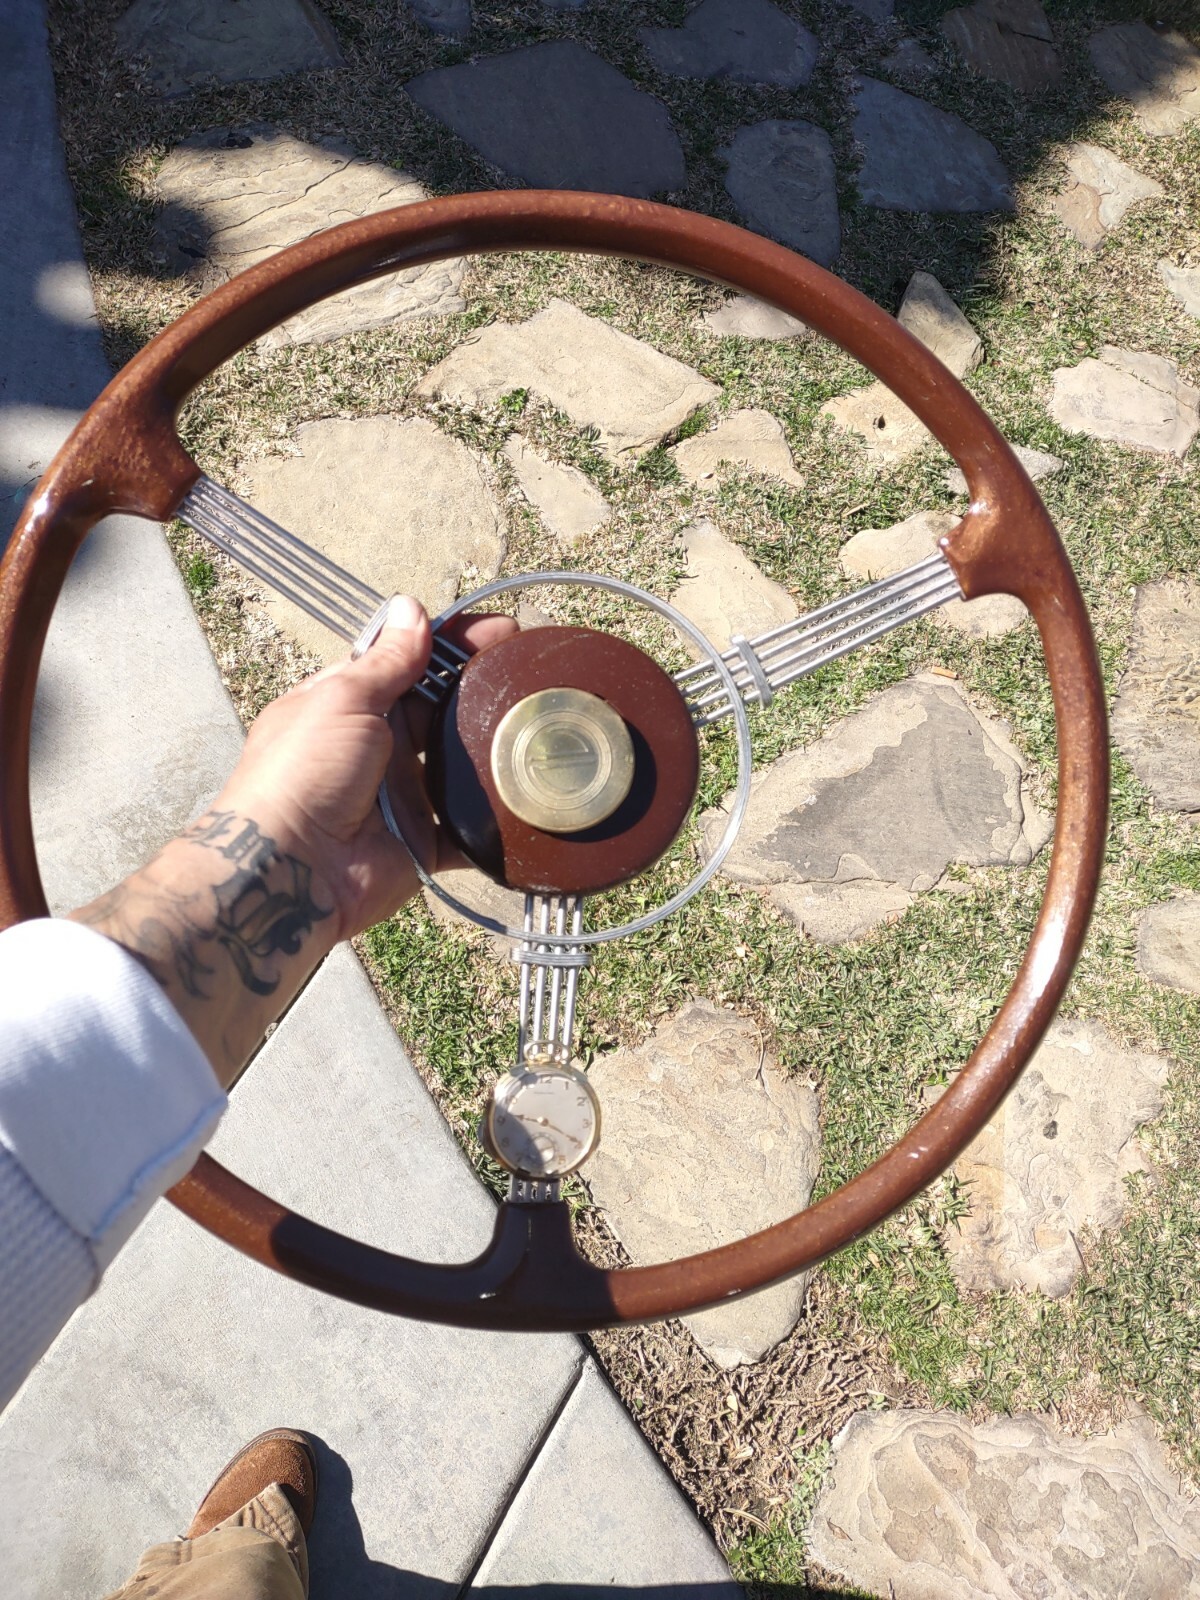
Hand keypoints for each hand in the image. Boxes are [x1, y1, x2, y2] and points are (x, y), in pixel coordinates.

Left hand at [219, 595, 516, 940]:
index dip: (452, 645)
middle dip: (484, 691)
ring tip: (546, 725)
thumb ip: (386, 661)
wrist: (293, 869)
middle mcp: (378, 748)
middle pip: (441, 711)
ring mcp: (402, 796)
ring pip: (461, 766)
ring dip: (495, 750)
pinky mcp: (424, 841)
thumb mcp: (342, 699)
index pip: (408, 663)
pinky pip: (469, 827)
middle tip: (534, 672)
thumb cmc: (303, 773)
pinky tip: (533, 792)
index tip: (501, 631)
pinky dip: (495, 817)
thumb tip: (411, 608)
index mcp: (350, 705)